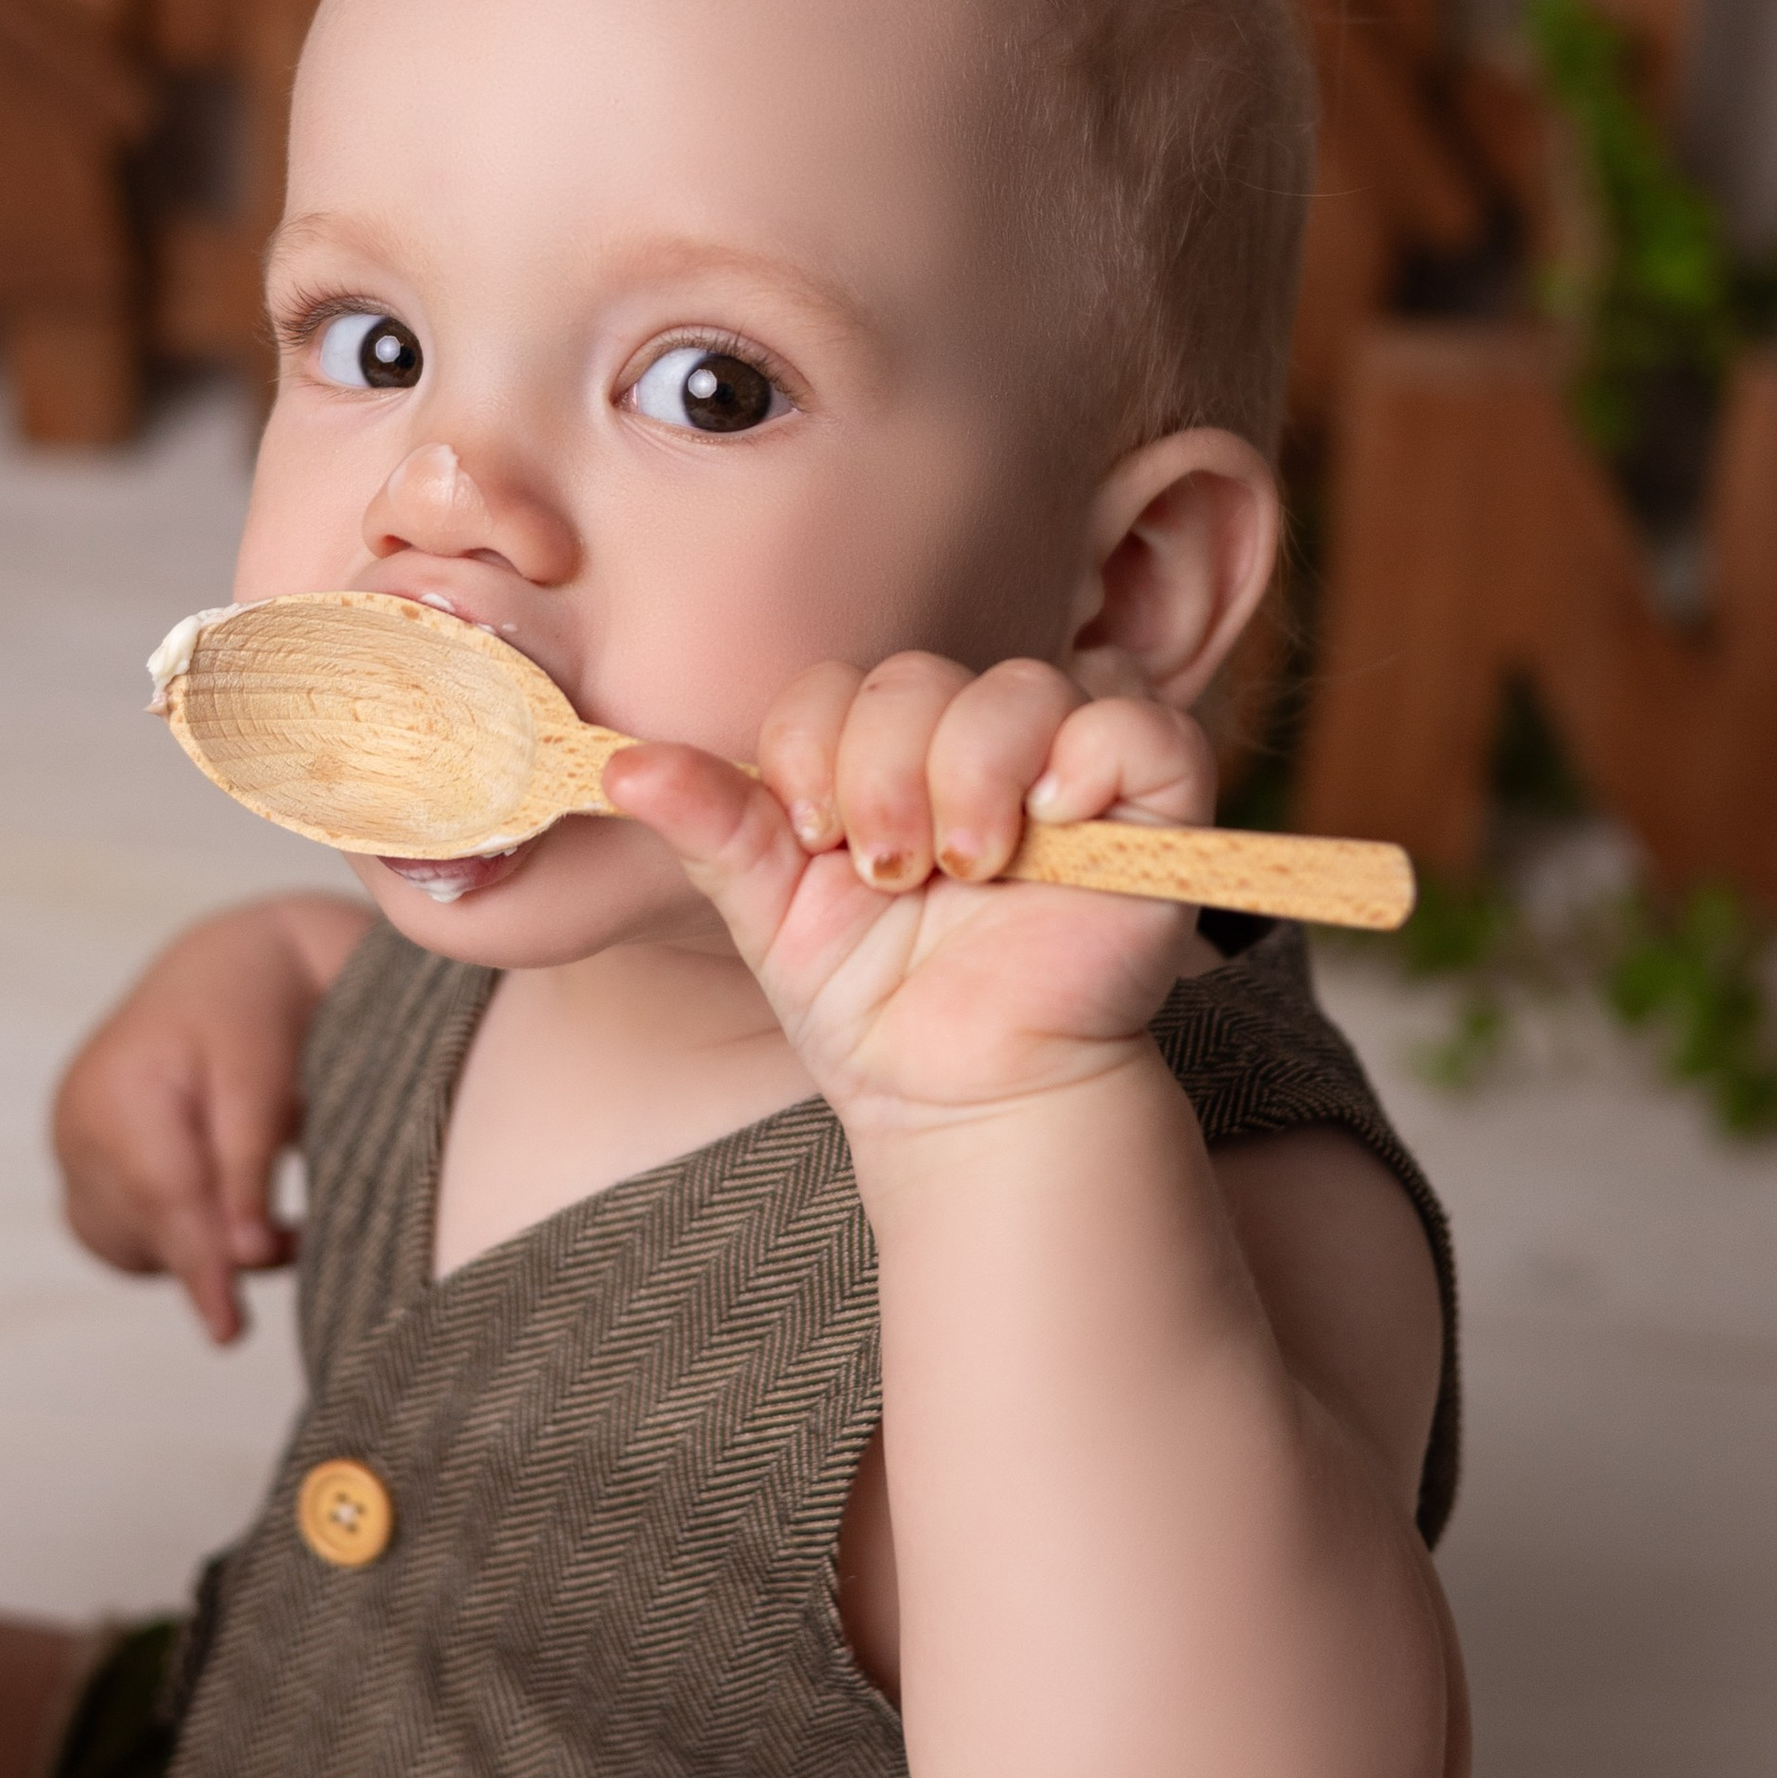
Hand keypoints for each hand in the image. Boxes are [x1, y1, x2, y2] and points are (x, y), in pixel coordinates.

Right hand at [51, 897, 367, 1340]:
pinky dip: (170, 1232)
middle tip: (296, 1239)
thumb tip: (244, 1260)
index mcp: (118, 1090)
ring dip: (195, 1245)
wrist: (227, 967)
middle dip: (217, 1253)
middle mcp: (75, 1121)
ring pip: (132, 1242)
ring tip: (266, 1208)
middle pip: (146, 1229)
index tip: (229, 1332)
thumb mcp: (266, 1081)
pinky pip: (119, 1231)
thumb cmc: (258, 1016)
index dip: (200, 1269)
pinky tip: (218, 1203)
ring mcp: (67, 1143)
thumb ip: (249, 1167)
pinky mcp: (77, 1162)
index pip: (162, 1201)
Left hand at [603, 653, 1213, 1139]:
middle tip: (893, 873)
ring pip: (1021, 689)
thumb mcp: (771, 916)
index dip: (810, 750)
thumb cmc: (874, 1006)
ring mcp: (1068, 767)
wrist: (961, 1099)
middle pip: (919, 678)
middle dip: (883, 778)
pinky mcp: (1157, 804)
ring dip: (971, 778)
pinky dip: (1087, 763)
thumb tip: (619, 764)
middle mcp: (973, 744)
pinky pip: (1138, 726)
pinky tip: (1050, 831)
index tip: (813, 839)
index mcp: (881, 755)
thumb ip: (710, 830)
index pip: (835, 684)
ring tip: (966, 870)